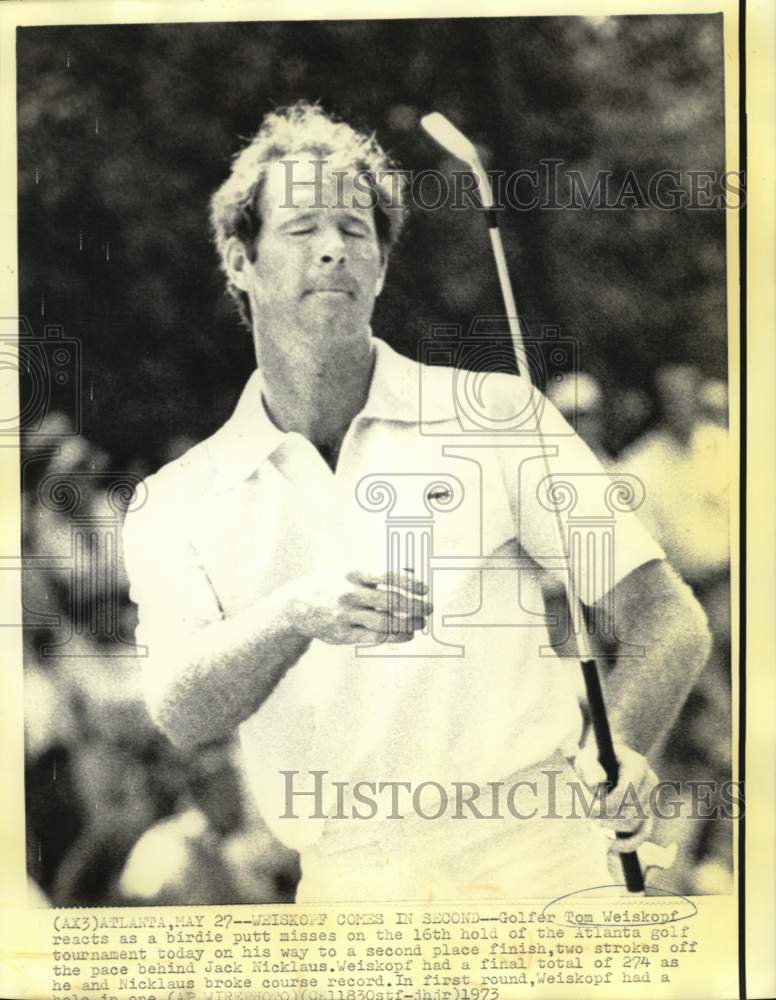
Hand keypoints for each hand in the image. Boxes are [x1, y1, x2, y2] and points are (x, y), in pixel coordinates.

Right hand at [286, 569, 432, 645]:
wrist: (296, 606)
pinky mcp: (343, 634)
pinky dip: (396, 636)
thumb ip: (379, 571)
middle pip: (390, 600)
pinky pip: (375, 637)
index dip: (409, 582)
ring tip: (421, 623)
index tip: (424, 588)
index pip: (387, 574)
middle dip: (415, 605)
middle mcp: (349, 593)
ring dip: (409, 623)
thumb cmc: (333, 585)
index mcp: (353, 573)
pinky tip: (407, 634)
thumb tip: (411, 571)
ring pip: (385, 621)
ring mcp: (345, 615)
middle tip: (430, 608)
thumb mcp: (351, 571)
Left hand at [571, 741, 657, 853]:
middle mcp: (650, 782)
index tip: (589, 810)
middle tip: (587, 814)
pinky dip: (626, 844)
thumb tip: (597, 783)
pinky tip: (608, 844)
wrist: (601, 764)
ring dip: (611, 827)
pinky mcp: (648, 813)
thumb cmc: (593, 759)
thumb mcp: (586, 757)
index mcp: (638, 765)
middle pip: (631, 810)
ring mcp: (652, 799)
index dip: (608, 804)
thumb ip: (590, 767)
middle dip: (607, 816)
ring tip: (593, 820)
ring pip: (634, 825)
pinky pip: (642, 835)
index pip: (627, 792)